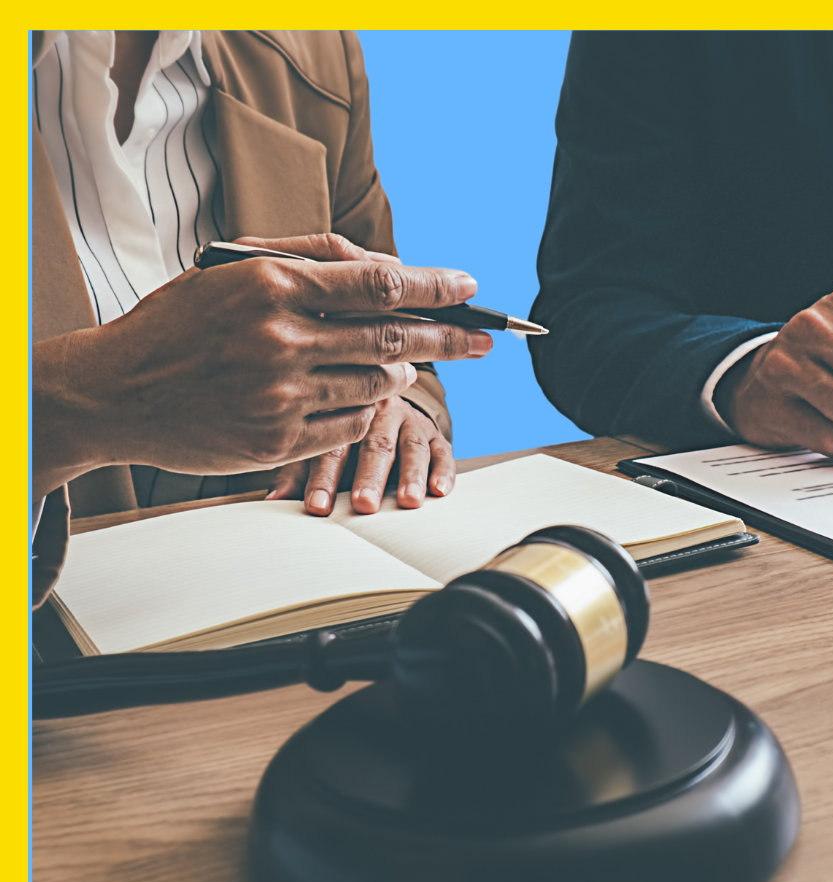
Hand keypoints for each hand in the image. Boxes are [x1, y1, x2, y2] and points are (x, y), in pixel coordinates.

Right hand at [32, 232, 491, 498]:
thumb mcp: (229, 269)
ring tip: (406, 362)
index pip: (378, 282)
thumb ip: (306, 257)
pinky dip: (365, 406)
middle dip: (450, 338)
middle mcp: (280, 340)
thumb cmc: (176, 324)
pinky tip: (359, 392)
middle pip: (393, 336)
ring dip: (401, 371)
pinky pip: (351, 424)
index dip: (434, 286)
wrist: (115, 392)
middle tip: (485, 340)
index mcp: (270, 285)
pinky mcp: (278, 441)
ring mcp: (280, 396)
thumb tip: (383, 268)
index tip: (469, 288)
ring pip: (375, 383)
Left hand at [267, 397, 454, 514]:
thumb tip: (271, 505)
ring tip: (408, 501)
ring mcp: (409, 420)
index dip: (323, 478)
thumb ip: (296, 473)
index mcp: (342, 412)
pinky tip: (439, 490)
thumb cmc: (341, 431)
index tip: (317, 508)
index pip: (332, 447)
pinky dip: (443, 470)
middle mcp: (378, 411)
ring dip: (411, 474)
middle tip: (364, 505)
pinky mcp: (435, 432)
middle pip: (374, 444)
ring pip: (411, 445)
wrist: (381, 400)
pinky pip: (442, 450)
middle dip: (370, 477)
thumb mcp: (316, 446)